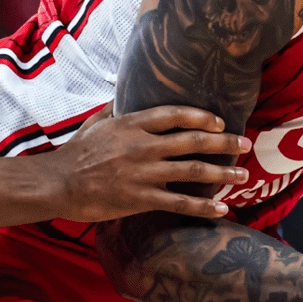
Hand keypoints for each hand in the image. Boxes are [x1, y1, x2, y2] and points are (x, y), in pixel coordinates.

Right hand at [44, 105, 251, 222]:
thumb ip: (116, 107)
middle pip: (194, 140)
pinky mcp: (140, 198)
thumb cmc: (76, 153)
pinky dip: (203, 206)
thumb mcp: (96, 122)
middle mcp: (143, 145)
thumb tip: (126, 92)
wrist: (57, 183)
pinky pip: (180, 202)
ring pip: (193, 170)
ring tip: (242, 175)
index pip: (177, 114)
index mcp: (133, 124)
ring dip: (223, 173)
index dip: (203, 117)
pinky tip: (222, 209)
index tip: (220, 122)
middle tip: (246, 144)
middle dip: (225, 142)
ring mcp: (143, 173)